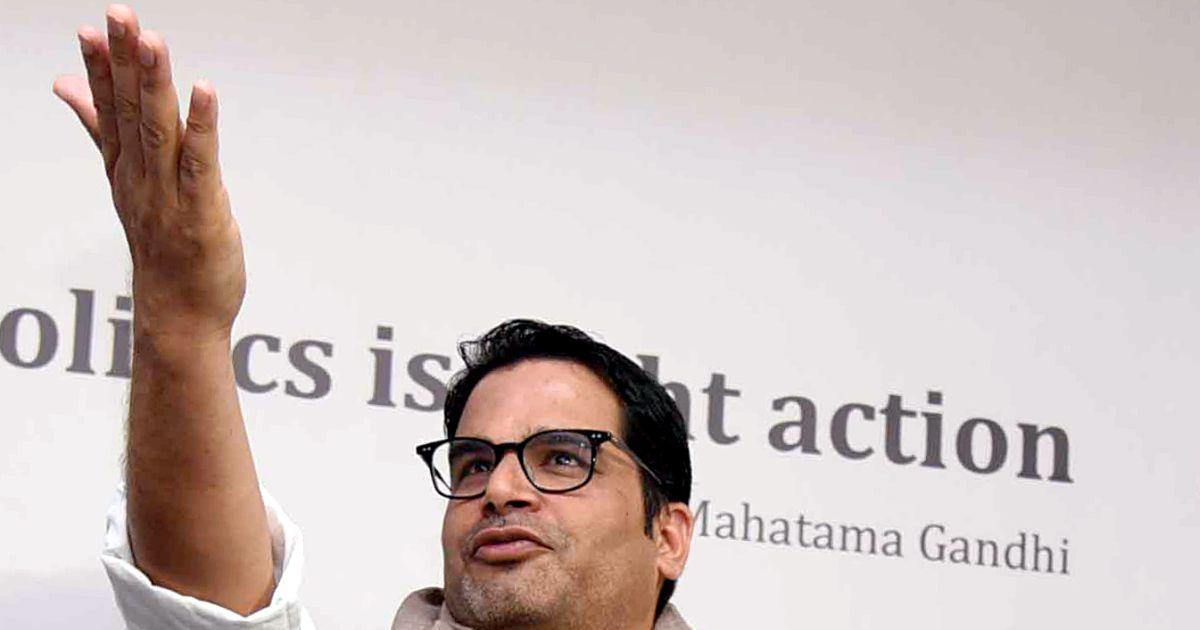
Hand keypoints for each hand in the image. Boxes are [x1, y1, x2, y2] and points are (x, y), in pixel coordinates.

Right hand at [53, 4, 245, 344]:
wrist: (179, 315)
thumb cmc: (161, 247)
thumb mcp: (126, 182)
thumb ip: (100, 130)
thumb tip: (66, 86)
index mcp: (125, 169)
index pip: (108, 110)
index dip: (100, 68)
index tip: (91, 27)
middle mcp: (141, 178)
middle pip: (130, 112)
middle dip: (125, 61)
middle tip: (120, 15)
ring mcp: (169, 196)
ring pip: (160, 131)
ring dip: (156, 85)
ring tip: (152, 42)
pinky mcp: (202, 212)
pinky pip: (201, 164)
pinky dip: (203, 126)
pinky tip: (204, 91)